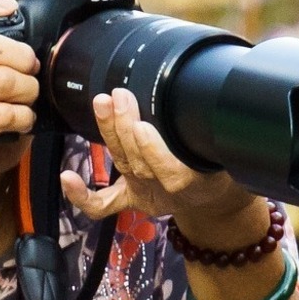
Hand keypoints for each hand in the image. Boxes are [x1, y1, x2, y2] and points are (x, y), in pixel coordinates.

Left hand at [62, 88, 260, 237]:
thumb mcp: (232, 154)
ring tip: (104, 103)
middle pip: (140, 163)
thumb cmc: (225, 169)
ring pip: (123, 166)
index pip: (172, 174)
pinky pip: (103, 205)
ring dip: (109, 133)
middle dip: (125, 128)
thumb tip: (219, 95)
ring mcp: (145, 196)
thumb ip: (222, 135)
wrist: (219, 204)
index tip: (144, 125)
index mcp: (196, 185)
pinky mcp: (130, 200)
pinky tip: (66, 177)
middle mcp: (166, 193)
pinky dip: (82, 195)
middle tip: (119, 96)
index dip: (154, 152)